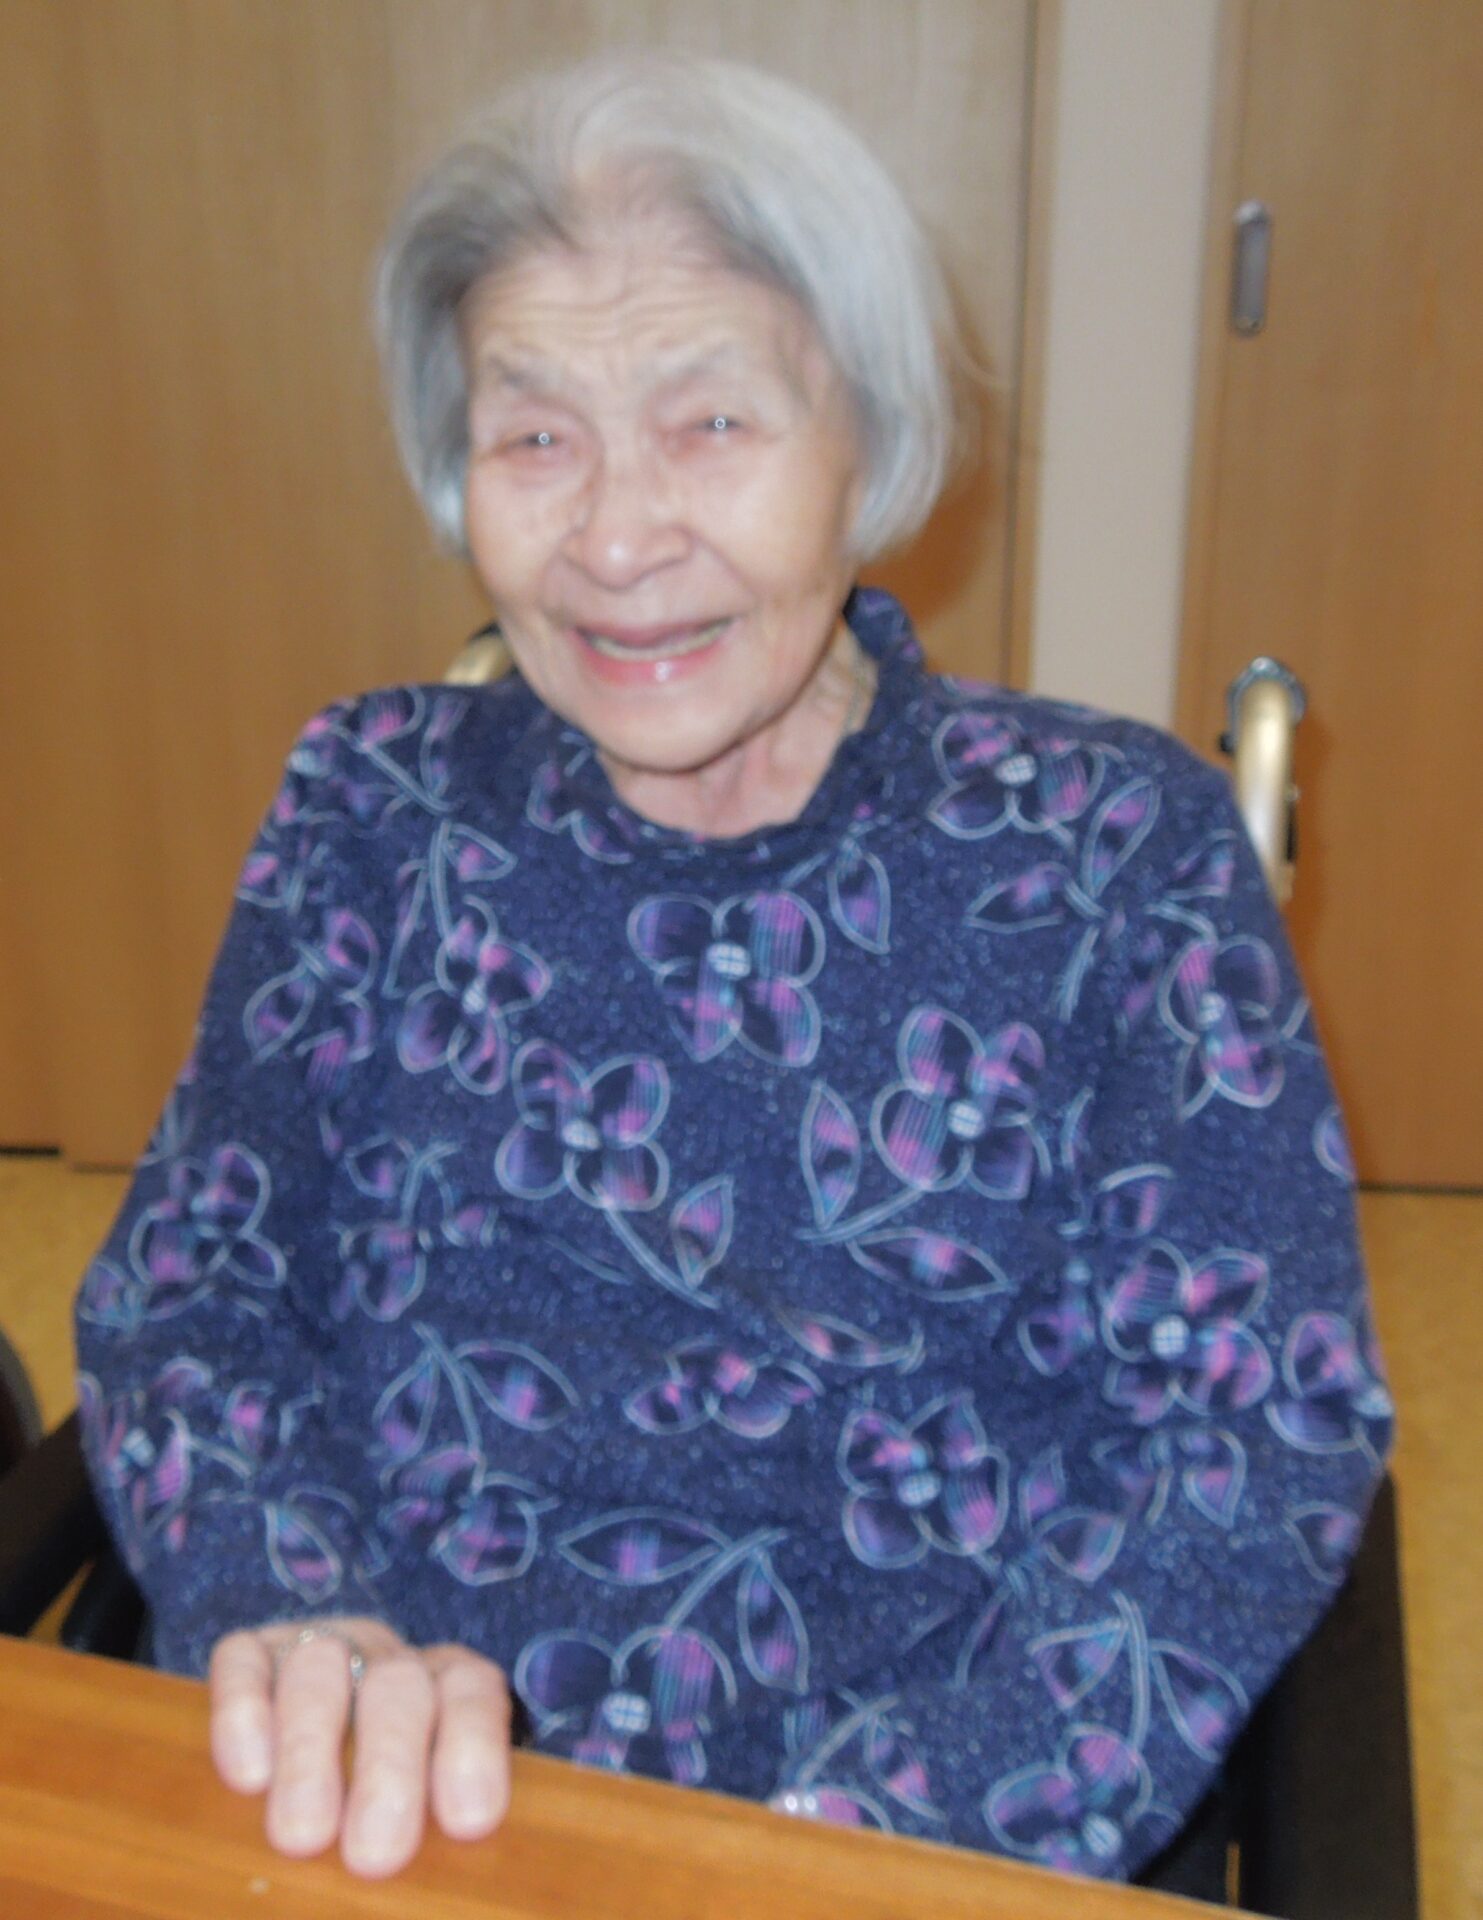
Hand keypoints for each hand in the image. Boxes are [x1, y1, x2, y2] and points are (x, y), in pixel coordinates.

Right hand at [209, 1616, 511, 1876]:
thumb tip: (445, 1906)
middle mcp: (387, 1659)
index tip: (468, 1820)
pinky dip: (244, 1712)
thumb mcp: (427, 1814)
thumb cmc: (386, 1809)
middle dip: (389, 1765)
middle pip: (397, 1686)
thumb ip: (437, 1827)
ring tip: (302, 1835)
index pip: (472, 1692)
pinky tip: (249, 1776)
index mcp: (449, 1686)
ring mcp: (319, 1649)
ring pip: (318, 1669)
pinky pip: (244, 1661)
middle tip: (376, 1853)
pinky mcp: (252, 1655)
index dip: (473, 1746)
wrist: (317, 1742)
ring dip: (310, 1750)